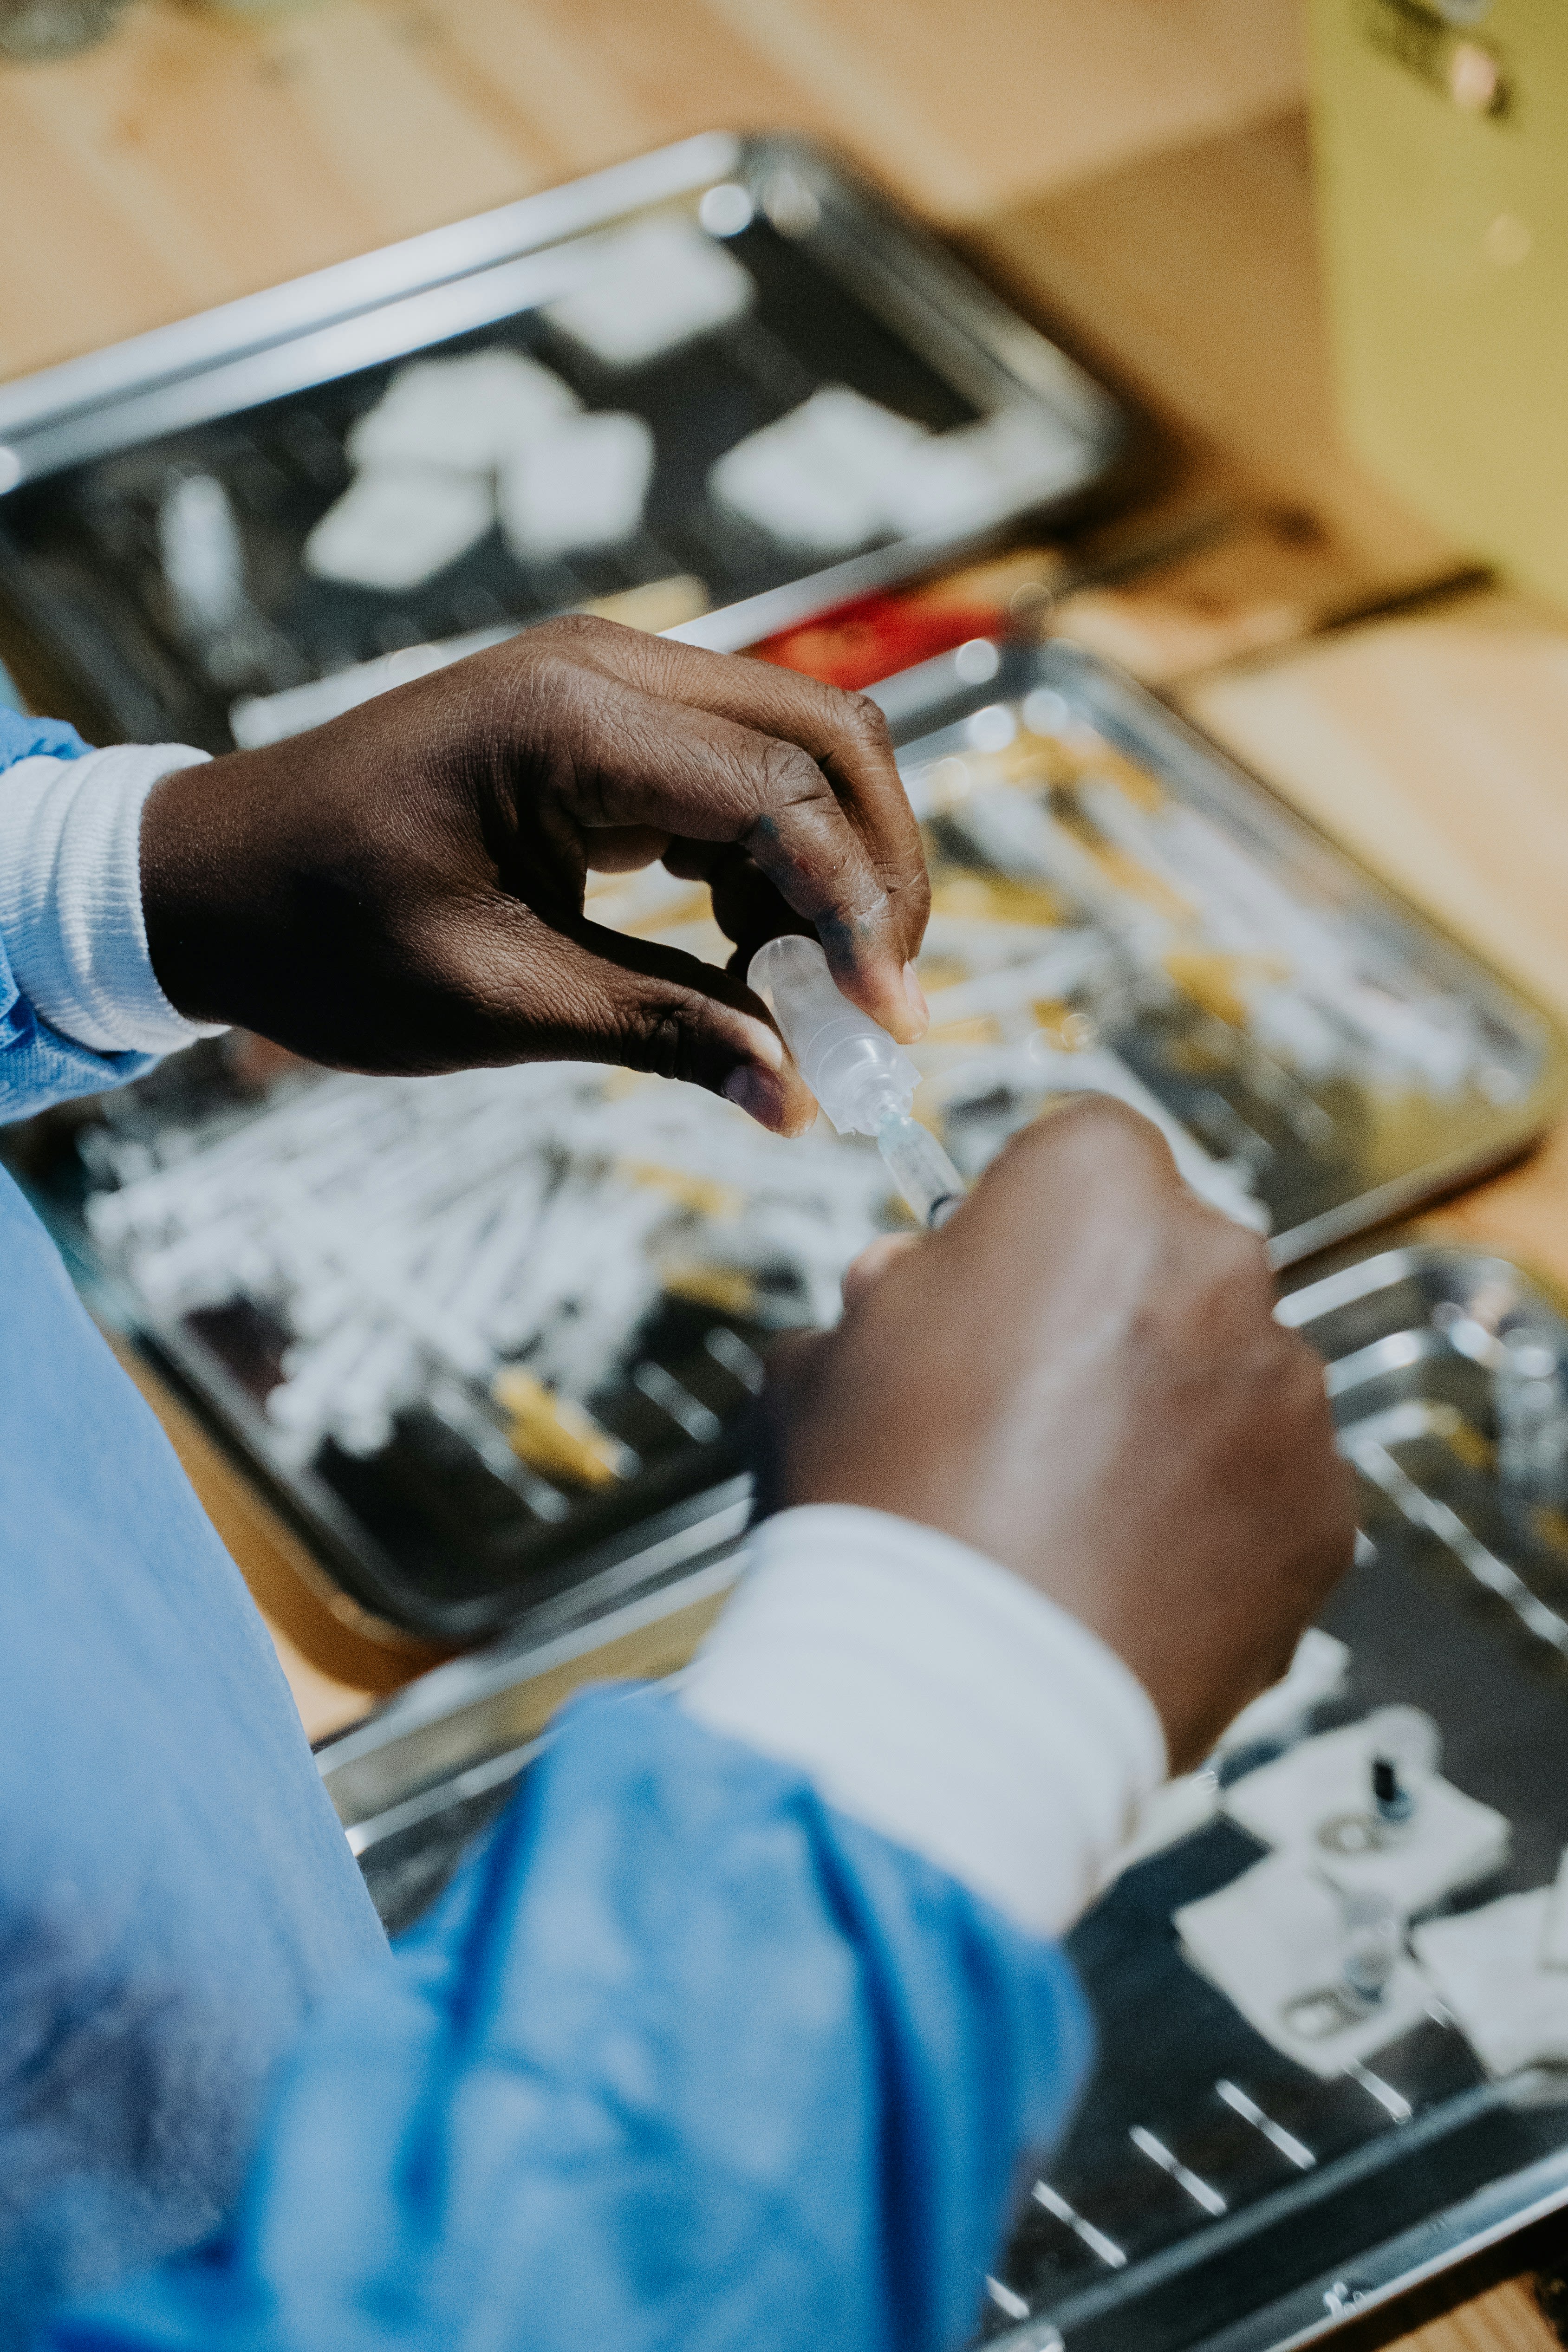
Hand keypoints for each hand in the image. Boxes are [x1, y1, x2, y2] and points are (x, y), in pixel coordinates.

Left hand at [140, 617, 929, 1133]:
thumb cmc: (320, 939)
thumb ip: (662, 1035)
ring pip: (798, 749)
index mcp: (568, 723)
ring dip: (832, 867)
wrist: (206, 878)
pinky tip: (744, 947)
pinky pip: (737, 772)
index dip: (859, 913)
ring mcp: (606, 681)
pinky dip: (772, 861)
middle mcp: (605, 667)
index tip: (886, 1028)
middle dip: (878, 873)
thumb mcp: (495, 1002)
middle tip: (881, 1002)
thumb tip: (797, 1101)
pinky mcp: (603, 719)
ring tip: (804, 990)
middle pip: (827, 740)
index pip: (785, 797)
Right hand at [767, 1099, 1355, 1770]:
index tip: (996, 1286)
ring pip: (1229, 1377)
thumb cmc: (872, 1513)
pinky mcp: (1325, 1516)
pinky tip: (1124, 1578)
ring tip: (1069, 1520)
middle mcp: (1217, 1266)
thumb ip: (884, 1299)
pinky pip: (1271, 1492)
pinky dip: (1217, 1524)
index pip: (1087, 1152)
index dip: (1032, 1222)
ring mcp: (1286, 1396)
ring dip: (1170, 1422)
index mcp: (1093, 1190)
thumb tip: (912, 1287)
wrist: (947, 1703)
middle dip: (1111, 1318)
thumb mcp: (822, 1363)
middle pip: (1170, 1262)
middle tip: (1024, 1416)